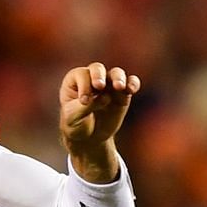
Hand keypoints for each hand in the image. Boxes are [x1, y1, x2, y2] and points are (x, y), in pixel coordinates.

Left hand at [59, 61, 139, 180]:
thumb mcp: (73, 118)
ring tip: (119, 87)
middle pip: (97, 68)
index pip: (81, 75)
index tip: (83, 102)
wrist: (87, 137)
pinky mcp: (122, 93)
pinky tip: (132, 90)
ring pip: (116, 73)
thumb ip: (86, 106)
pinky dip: (133, 83)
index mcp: (74, 81)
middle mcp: (92, 78)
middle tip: (99, 86)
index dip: (83, 86)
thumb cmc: (75, 124)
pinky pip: (131, 83)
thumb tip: (106, 97)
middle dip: (98, 75)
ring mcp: (108, 84)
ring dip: (118, 78)